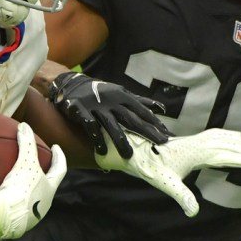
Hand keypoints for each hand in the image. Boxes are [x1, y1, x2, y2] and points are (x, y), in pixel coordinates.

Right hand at [0, 122, 66, 238]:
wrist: (6, 217)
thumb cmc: (21, 188)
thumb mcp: (25, 162)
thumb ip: (26, 143)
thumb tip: (25, 126)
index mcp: (50, 189)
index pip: (60, 169)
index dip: (59, 157)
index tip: (56, 148)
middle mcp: (45, 203)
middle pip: (47, 185)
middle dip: (44, 174)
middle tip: (38, 164)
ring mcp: (33, 215)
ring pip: (33, 198)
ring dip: (29, 188)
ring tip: (19, 178)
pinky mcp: (19, 223)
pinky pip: (18, 207)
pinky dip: (14, 199)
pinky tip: (4, 195)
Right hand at [49, 72, 170, 157]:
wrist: (73, 85)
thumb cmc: (101, 92)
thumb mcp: (121, 93)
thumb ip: (140, 101)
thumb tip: (161, 108)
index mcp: (122, 96)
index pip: (142, 110)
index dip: (155, 122)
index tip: (167, 134)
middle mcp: (111, 100)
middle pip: (131, 118)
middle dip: (146, 131)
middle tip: (159, 144)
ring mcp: (96, 106)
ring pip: (111, 124)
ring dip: (120, 140)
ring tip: (129, 156)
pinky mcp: (81, 111)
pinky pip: (90, 125)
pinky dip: (96, 138)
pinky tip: (102, 150)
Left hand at [95, 128, 240, 216]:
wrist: (138, 153)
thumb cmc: (152, 168)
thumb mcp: (166, 184)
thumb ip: (181, 196)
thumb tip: (193, 212)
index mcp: (196, 152)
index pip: (226, 155)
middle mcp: (198, 143)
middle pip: (229, 145)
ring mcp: (196, 139)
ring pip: (224, 137)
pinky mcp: (193, 140)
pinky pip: (217, 134)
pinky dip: (230, 135)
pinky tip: (236, 137)